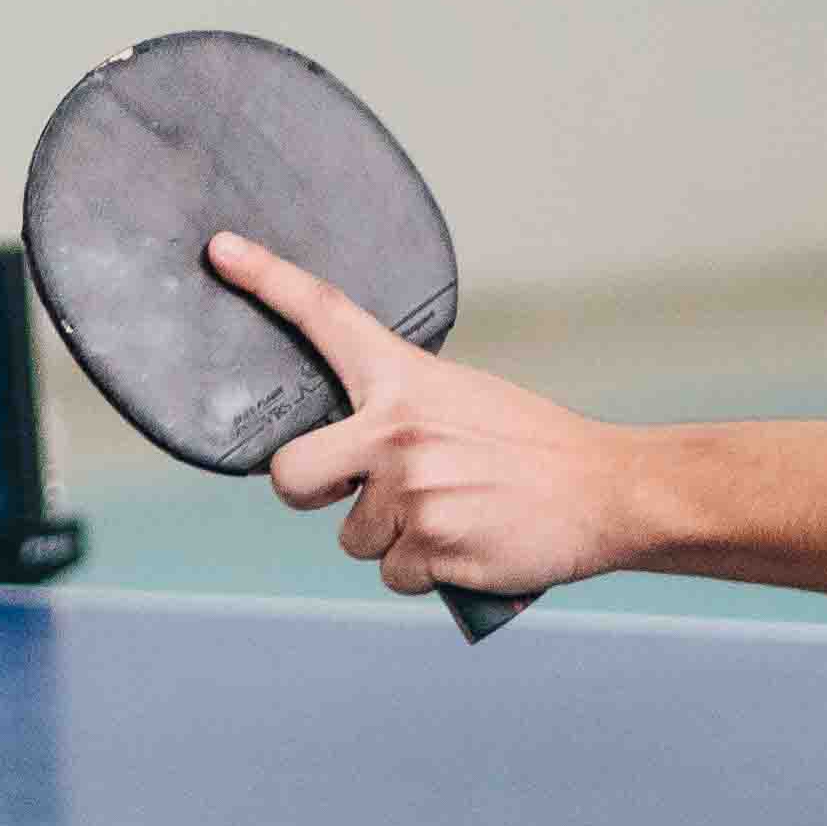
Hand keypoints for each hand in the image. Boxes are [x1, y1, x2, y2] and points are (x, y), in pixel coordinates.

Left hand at [211, 229, 646, 605]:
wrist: (606, 490)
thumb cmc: (534, 448)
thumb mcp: (463, 400)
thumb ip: (401, 414)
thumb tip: (356, 454)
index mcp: (405, 380)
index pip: (324, 315)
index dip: (265, 278)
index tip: (220, 250)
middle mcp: (397, 430)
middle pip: (291, 477)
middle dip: (311, 493)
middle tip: (355, 491)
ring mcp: (411, 491)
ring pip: (354, 538)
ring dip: (394, 540)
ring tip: (454, 514)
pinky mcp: (431, 547)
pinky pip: (394, 575)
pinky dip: (426, 572)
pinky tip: (468, 545)